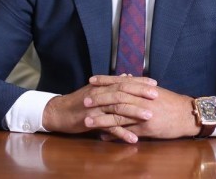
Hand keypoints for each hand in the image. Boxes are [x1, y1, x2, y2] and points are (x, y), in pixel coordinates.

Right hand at [42, 75, 158, 139]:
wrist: (59, 112)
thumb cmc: (79, 101)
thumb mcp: (95, 90)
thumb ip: (112, 83)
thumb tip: (127, 75)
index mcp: (102, 86)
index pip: (124, 81)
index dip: (139, 82)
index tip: (155, 84)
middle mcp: (100, 94)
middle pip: (123, 92)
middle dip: (140, 94)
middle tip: (156, 96)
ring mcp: (96, 108)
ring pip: (117, 108)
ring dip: (135, 113)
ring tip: (150, 117)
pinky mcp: (91, 121)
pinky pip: (109, 127)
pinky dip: (122, 133)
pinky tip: (133, 139)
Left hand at [86, 76, 200, 141]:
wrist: (188, 115)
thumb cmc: (172, 102)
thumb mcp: (155, 91)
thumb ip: (139, 86)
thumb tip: (126, 79)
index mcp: (143, 89)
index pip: (120, 82)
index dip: (105, 81)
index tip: (92, 80)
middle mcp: (142, 100)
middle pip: (116, 99)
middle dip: (99, 100)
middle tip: (84, 100)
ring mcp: (144, 116)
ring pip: (119, 117)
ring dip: (102, 120)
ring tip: (87, 121)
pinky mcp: (147, 129)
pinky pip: (127, 132)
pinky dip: (114, 134)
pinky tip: (103, 136)